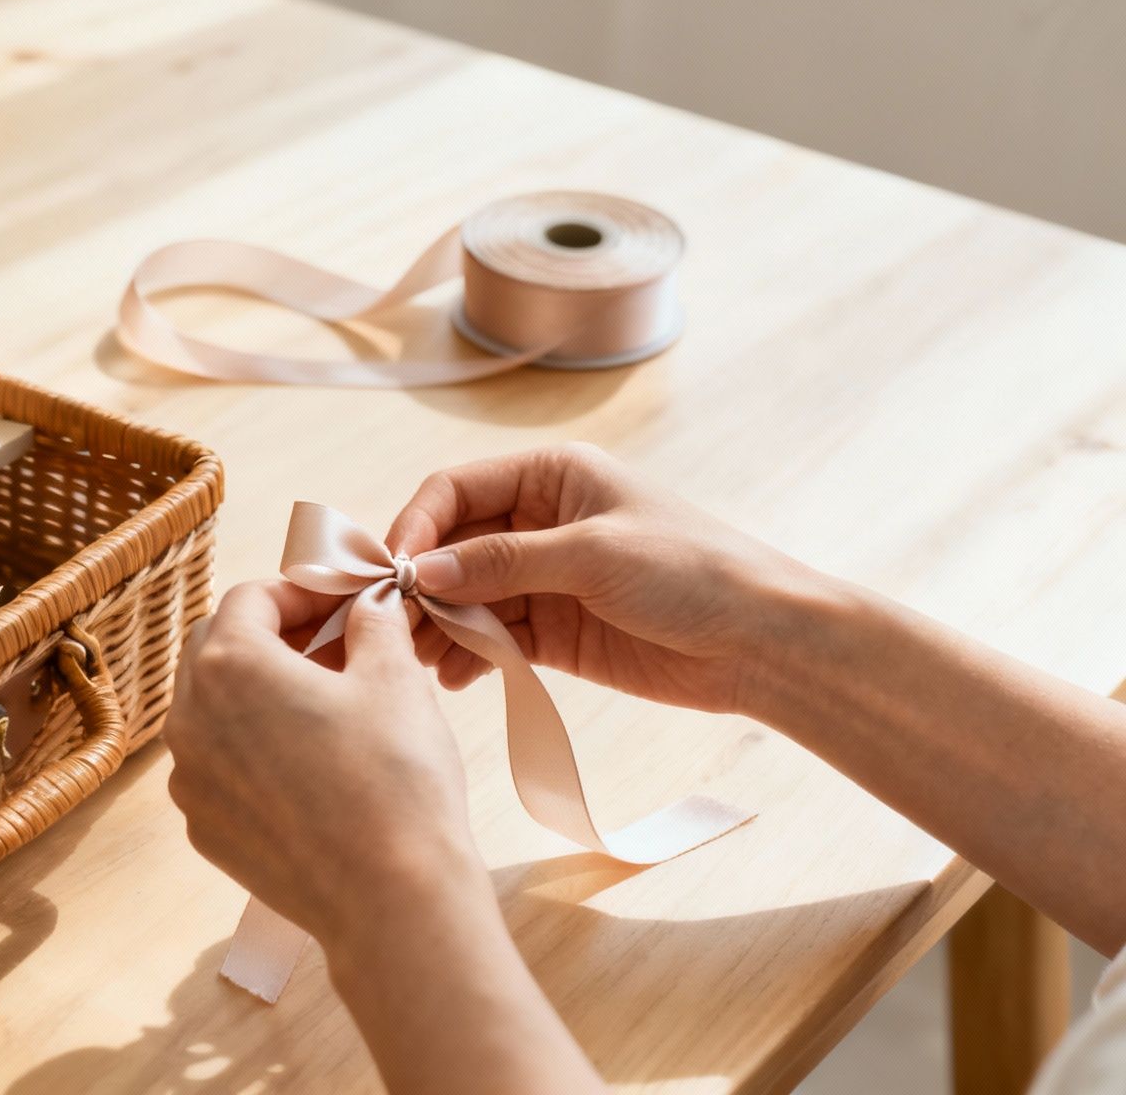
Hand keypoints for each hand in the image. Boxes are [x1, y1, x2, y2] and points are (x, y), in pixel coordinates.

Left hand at [164, 578, 484, 940]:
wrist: (391, 898)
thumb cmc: (394, 780)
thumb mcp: (394, 677)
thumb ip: (372, 622)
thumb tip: (368, 604)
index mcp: (229, 665)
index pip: (250, 598)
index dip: (300, 590)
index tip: (341, 603)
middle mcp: (188, 719)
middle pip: (217, 648)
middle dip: (272, 636)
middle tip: (332, 644)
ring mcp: (188, 779)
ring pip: (211, 710)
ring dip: (257, 693)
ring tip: (323, 703)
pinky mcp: (203, 828)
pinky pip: (216, 767)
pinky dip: (251, 750)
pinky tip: (307, 764)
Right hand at [387, 442, 830, 715]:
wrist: (761, 642)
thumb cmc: (692, 572)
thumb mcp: (593, 554)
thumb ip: (504, 562)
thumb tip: (424, 572)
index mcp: (551, 476)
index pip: (456, 490)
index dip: (418, 528)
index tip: (394, 574)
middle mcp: (539, 521)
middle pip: (452, 546)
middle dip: (420, 585)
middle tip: (392, 627)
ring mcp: (544, 578)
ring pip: (466, 596)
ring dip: (439, 625)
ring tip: (421, 660)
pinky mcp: (554, 631)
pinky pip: (492, 637)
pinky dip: (467, 655)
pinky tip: (454, 676)